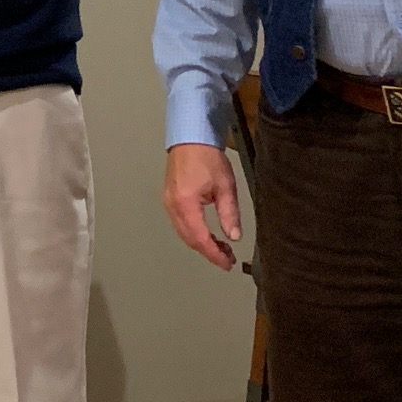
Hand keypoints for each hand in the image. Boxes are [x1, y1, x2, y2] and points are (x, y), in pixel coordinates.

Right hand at [162, 142, 241, 269]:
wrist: (190, 138)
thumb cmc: (207, 158)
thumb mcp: (225, 187)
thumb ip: (229, 214)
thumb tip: (234, 237)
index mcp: (186, 203)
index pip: (200, 238)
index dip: (214, 254)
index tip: (228, 263)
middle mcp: (172, 205)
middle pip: (189, 239)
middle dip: (208, 251)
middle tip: (227, 258)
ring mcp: (168, 202)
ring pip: (183, 233)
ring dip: (201, 243)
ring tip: (221, 247)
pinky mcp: (169, 198)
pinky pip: (179, 223)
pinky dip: (193, 233)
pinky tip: (207, 233)